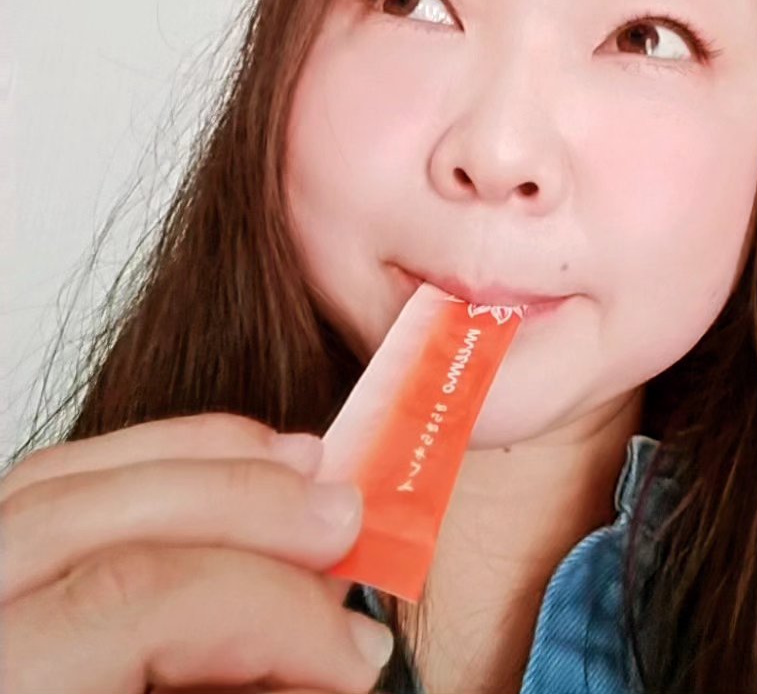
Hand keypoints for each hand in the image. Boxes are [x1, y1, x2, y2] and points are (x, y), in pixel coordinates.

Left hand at [0, 413, 394, 693]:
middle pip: (102, 521)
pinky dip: (156, 454)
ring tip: (308, 467)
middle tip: (349, 522)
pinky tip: (230, 458)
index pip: (131, 601)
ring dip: (210, 461)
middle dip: (249, 505)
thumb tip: (331, 654)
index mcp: (8, 690)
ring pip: (71, 476)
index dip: (266, 610)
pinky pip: (58, 477)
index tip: (354, 654)